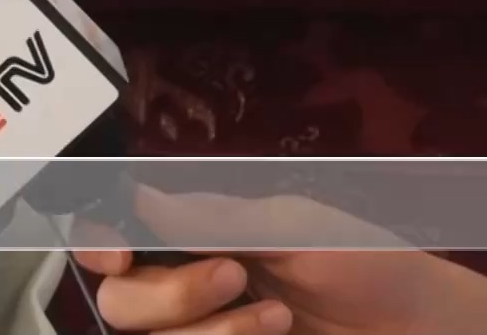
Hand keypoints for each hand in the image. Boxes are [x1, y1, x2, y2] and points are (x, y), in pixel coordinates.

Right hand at [74, 187, 480, 333]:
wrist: (421, 328)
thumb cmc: (367, 263)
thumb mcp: (291, 226)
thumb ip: (208, 217)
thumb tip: (132, 194)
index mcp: (191, 236)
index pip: (110, 236)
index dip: (93, 242)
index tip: (115, 254)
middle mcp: (185, 286)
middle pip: (119, 299)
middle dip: (169, 292)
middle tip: (234, 275)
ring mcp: (203, 331)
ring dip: (208, 327)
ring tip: (276, 314)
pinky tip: (273, 333)